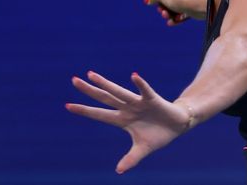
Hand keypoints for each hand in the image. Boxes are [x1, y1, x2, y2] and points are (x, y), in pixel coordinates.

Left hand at [66, 71, 192, 173]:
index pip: (99, 114)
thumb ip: (131, 159)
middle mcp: (127, 109)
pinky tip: (133, 76)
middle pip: (105, 98)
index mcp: (122, 120)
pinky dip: (140, 84)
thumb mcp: (143, 149)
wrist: (178, 125)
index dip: (85, 111)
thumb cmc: (159, 135)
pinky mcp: (153, 100)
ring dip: (105, 84)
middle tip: (73, 80)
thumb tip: (119, 171)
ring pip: (119, 92)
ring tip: (91, 75)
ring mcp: (138, 103)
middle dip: (89, 90)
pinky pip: (145, 91)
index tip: (67, 105)